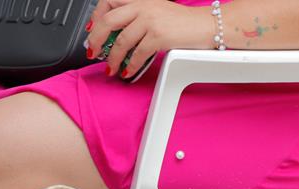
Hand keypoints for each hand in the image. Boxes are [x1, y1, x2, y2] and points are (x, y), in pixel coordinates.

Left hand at [87, 0, 206, 77]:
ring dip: (112, 59)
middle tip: (94, 52)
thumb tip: (114, 35)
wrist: (207, 25)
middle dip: (96, 40)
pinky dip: (129, 66)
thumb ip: (135, 18)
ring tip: (111, 68)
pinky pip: (136, 54)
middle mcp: (143, 5)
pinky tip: (128, 71)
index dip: (96, 17)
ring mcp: (150, 20)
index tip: (91, 31)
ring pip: (120, 41)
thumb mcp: (155, 11)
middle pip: (107, 21)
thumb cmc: (182, 22)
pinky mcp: (159, 35)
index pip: (108, 1)